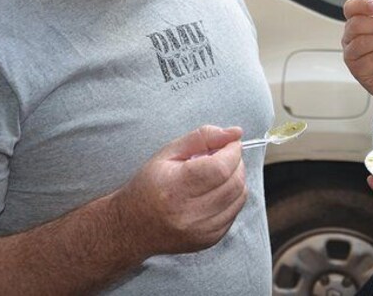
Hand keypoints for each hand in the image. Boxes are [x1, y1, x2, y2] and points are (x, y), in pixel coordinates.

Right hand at [112, 125, 247, 256]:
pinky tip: (214, 192)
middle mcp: (189, 214)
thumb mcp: (168, 153)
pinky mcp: (209, 240)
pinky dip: (232, 197)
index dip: (232, 151)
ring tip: (217, 174)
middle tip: (223, 156)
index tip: (230, 143)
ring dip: (236, 179)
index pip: (220, 168)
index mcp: (175, 189)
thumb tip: (236, 132)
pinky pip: (235, 212)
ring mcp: (201, 231)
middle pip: (234, 183)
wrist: (133, 227)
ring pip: (239, 197)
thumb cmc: (149, 185)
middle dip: (236, 163)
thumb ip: (203, 137)